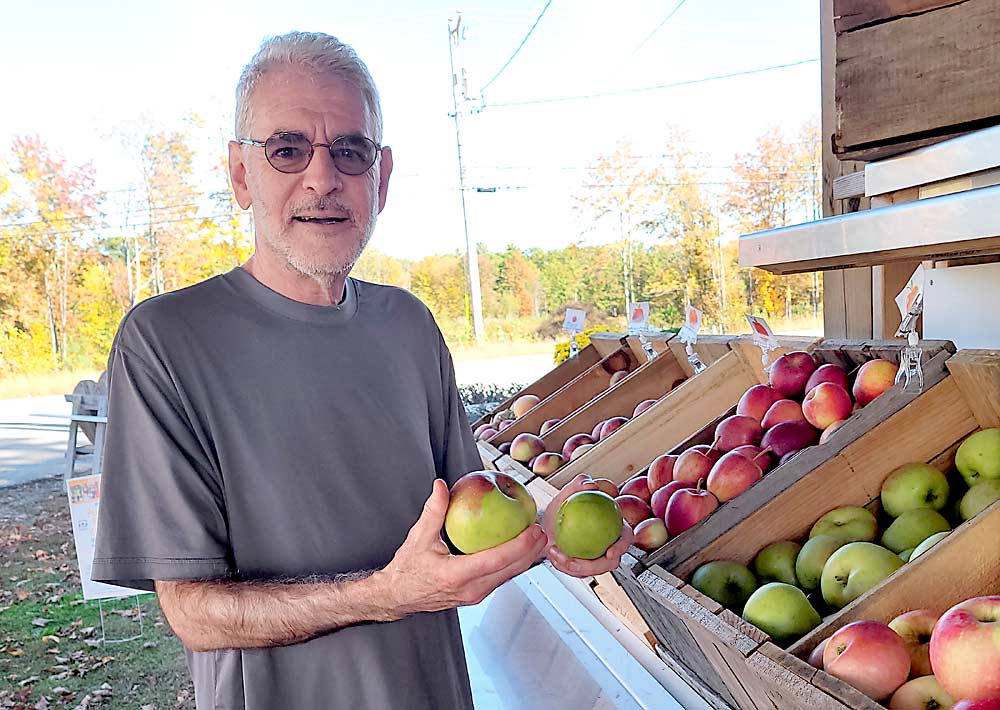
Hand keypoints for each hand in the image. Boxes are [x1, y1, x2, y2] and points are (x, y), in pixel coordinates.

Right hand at [376, 479, 548, 619]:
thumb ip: (433, 511)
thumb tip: (441, 486)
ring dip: (526, 559)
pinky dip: (514, 563)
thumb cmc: (407, 570)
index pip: (495, 561)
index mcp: (456, 575)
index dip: (518, 546)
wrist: (398, 596)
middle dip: (531, 552)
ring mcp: (475, 595)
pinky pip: (501, 578)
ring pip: (508, 576)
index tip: (533, 531)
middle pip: (510, 571)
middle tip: (543, 531)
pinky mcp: (477, 594)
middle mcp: (470, 589)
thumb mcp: (418, 538)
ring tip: (539, 539)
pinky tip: (522, 549)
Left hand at [540, 474, 634, 577]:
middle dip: (592, 567)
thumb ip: (578, 485)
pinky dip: (564, 566)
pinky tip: (553, 555)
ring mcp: (596, 557)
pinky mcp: (583, 566)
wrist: (547, 523)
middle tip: (572, 561)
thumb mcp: (566, 494)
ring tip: (556, 554)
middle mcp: (608, 544)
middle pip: (610, 563)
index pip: (625, 538)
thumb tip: (590, 484)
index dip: (621, 547)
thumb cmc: (562, 509)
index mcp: (614, 527)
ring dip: (574, 567)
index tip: (609, 552)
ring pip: (592, 570)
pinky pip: (577, 571)